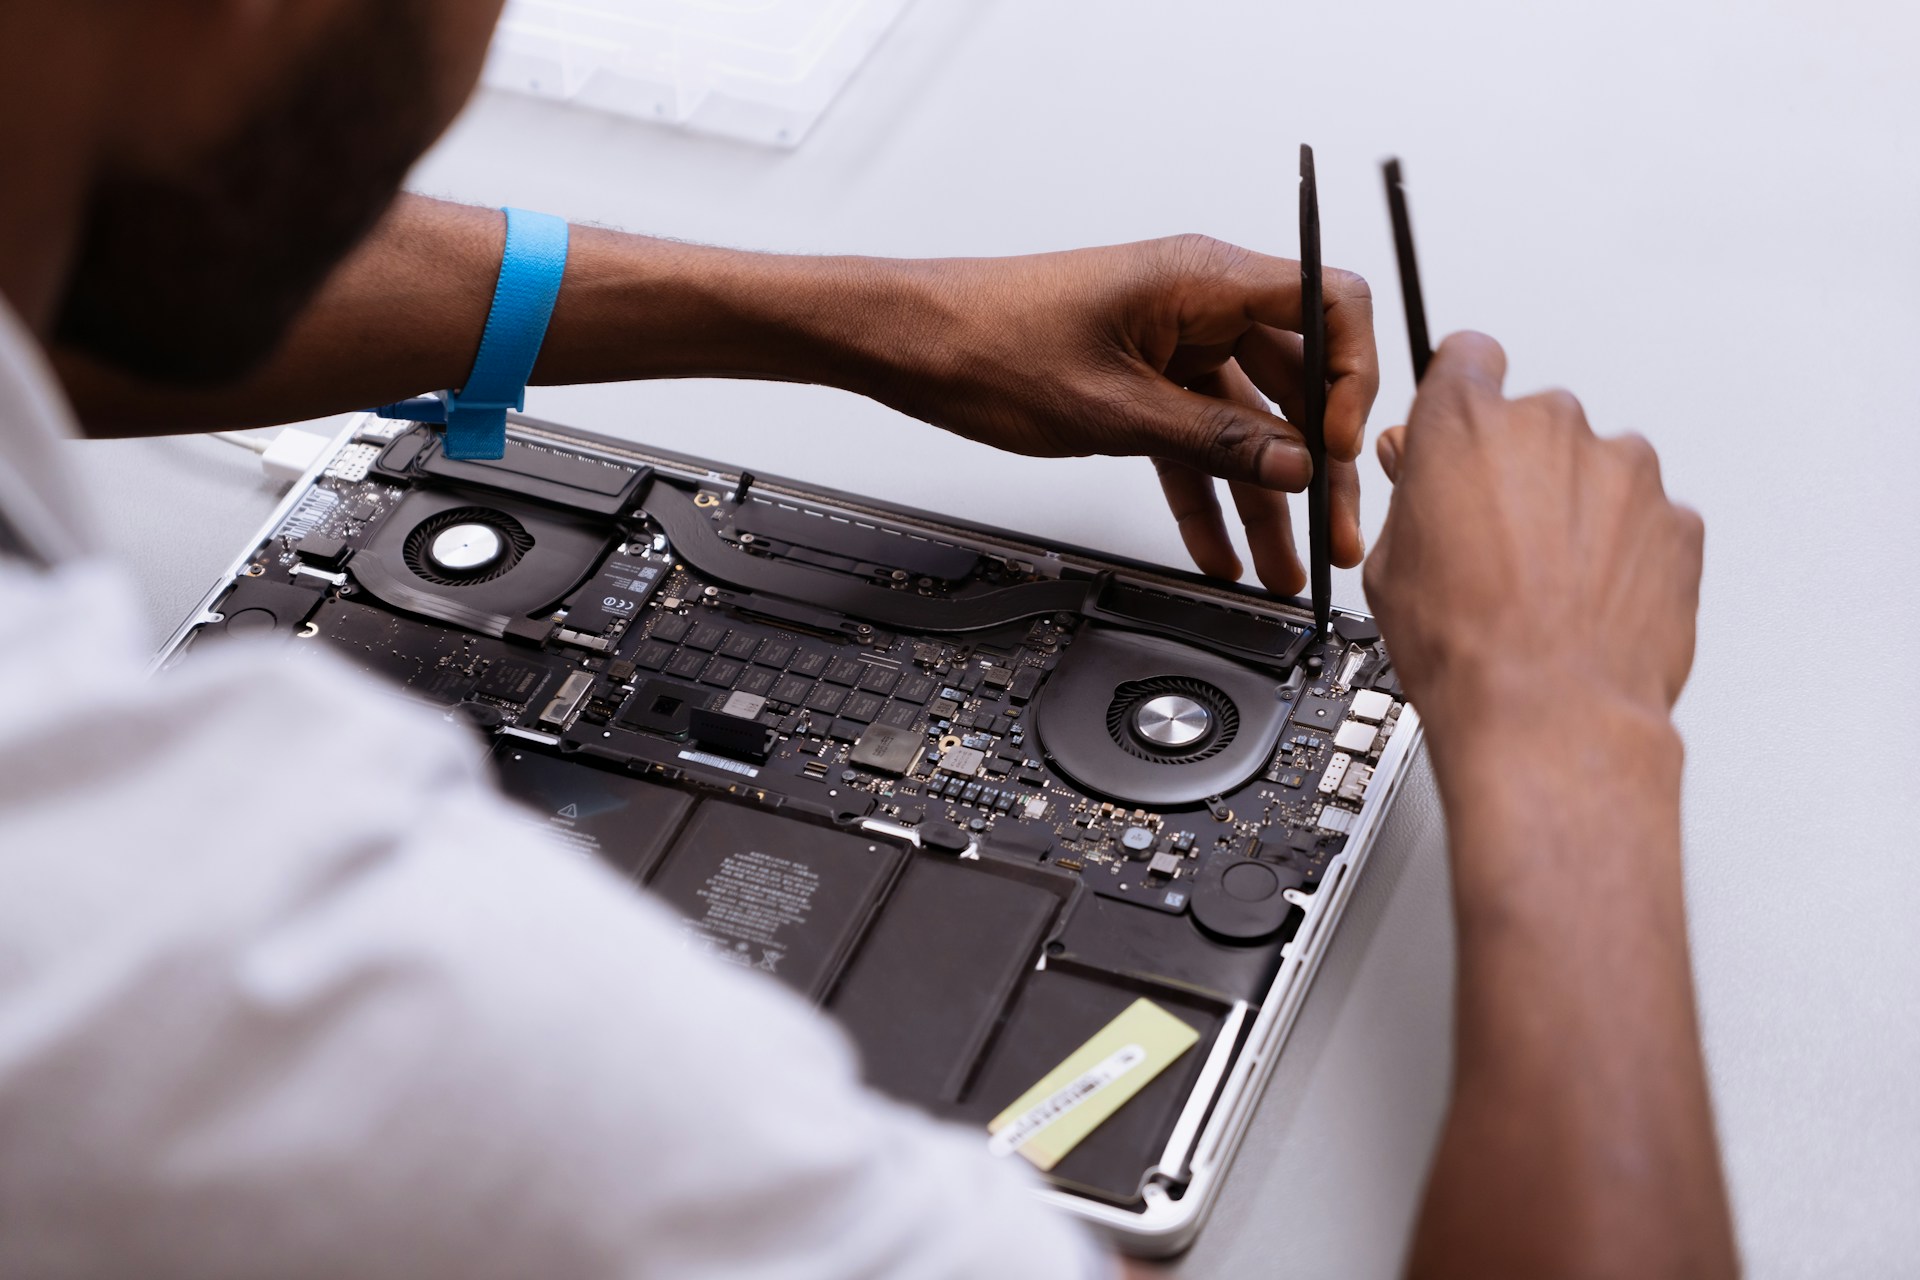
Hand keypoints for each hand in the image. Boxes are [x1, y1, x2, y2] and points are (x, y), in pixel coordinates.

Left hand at [872, 235, 1377, 594]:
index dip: (1352, 377)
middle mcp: (1197, 303)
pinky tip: (1222, 552)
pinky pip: (1195, 443)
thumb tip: (1295, 463)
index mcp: (1202, 278)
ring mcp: (1171, 343)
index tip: (1336, 446)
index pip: (1330, 303)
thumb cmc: (988, 342)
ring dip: (1266, 499)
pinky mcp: (1142, 381)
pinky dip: (1208, 495)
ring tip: (1288, 567)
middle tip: (1336, 537)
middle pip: (1295, 382)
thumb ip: (1214, 440)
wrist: (910, 341)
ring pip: (1245, 426)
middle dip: (1316, 466)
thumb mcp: (1113, 409)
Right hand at [1363, 332, 1704, 742]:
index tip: (1460, 426)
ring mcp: (1625, 470)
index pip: (1466, 358)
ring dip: (1576, 510)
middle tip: (1494, 539)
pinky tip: (1587, 603)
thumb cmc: (1468, 648)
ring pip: (1595, 470)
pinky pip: (1644, 520)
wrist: (1549, 713)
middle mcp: (1552, 428)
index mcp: (1467, 424)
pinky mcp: (1676, 519)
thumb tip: (1419, 477)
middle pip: (1534, 422)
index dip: (1459, 392)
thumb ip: (1411, 497)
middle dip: (1518, 468)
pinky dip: (1623, 550)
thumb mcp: (1391, 566)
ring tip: (1546, 585)